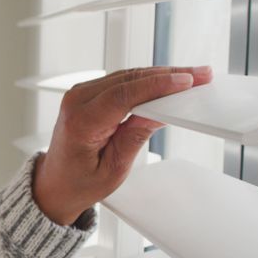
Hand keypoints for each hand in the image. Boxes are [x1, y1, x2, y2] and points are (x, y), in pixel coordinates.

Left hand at [32, 66, 213, 225]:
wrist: (55, 183)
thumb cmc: (79, 182)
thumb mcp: (113, 169)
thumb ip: (135, 137)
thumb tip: (161, 111)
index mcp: (81, 122)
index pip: (124, 95)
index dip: (158, 86)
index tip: (186, 81)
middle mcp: (77, 101)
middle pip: (129, 80)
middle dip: (168, 76)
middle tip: (202, 74)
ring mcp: (81, 94)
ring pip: (127, 76)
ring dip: (161, 75)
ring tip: (193, 76)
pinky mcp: (89, 93)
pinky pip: (121, 81)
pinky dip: (146, 80)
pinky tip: (169, 80)